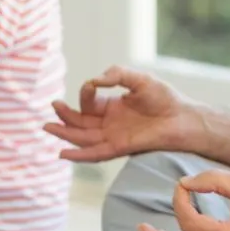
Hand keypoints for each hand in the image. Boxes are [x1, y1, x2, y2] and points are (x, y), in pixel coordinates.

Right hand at [44, 66, 199, 161]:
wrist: (182, 118)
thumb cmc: (165, 98)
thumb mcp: (138, 79)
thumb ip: (116, 75)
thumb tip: (94, 80)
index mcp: (113, 105)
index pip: (89, 101)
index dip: (86, 93)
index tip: (91, 85)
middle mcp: (111, 122)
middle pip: (81, 122)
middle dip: (65, 116)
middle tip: (51, 109)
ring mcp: (114, 136)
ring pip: (83, 138)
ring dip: (65, 134)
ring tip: (47, 128)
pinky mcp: (120, 147)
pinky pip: (95, 153)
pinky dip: (79, 155)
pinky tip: (62, 152)